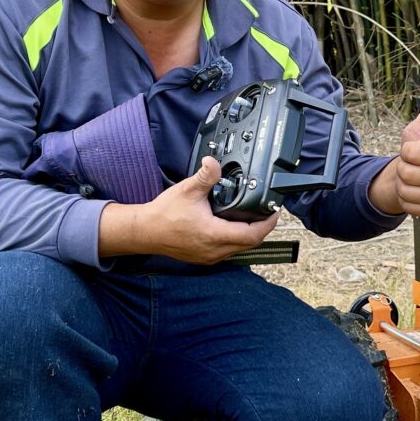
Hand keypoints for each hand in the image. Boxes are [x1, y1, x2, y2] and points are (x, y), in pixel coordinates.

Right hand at [98, 156, 279, 263]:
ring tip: (253, 218)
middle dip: (262, 229)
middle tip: (266, 213)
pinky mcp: (204, 257)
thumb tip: (213, 163)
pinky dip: (236, 240)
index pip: (252, 235)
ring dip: (249, 235)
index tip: (273, 212)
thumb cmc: (164, 215)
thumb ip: (205, 177)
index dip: (267, 224)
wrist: (146, 231)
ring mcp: (210, 256)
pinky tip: (234, 227)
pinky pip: (228, 251)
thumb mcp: (188, 191)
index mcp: (214, 234)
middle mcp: (214, 250)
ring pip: (240, 249)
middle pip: (250, 244)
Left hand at [369, 87, 419, 216]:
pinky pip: (408, 206)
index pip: (410, 153)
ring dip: (402, 184)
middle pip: (406, 173)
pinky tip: (413, 190)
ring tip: (412, 177)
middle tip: (412, 165)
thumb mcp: (419, 129)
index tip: (413, 149)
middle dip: (402, 168)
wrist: (415, 173)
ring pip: (406, 191)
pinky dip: (404, 199)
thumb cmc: (418, 148)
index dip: (406, 151)